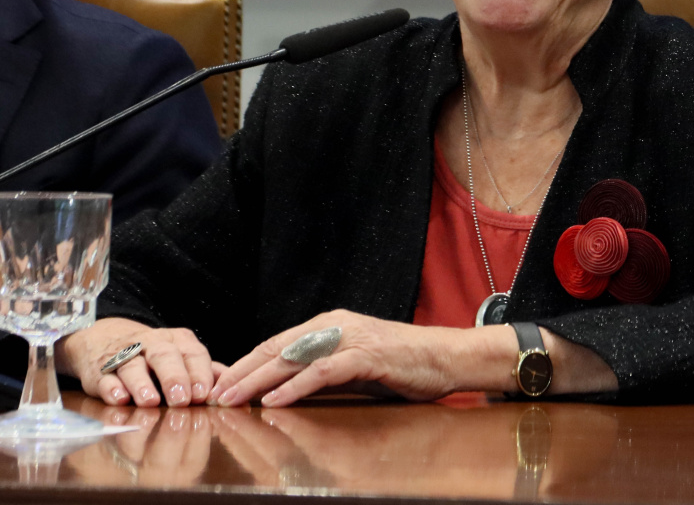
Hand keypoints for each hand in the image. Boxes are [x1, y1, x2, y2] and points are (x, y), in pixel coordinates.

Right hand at [60, 317, 220, 406]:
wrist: (103, 339)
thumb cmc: (155, 355)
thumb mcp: (182, 356)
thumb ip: (207, 371)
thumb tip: (236, 388)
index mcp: (178, 341)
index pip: (193, 353)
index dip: (199, 373)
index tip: (204, 394)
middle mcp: (152, 344)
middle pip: (164, 356)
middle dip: (174, 377)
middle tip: (181, 400)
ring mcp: (124, 356)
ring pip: (133, 366)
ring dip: (141, 384)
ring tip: (150, 402)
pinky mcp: (98, 370)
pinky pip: (104, 377)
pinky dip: (111, 388)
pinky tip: (118, 399)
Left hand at [210, 310, 464, 407]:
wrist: (447, 357)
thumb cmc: (403, 364)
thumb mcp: (354, 368)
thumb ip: (320, 374)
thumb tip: (282, 392)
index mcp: (329, 325)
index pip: (275, 344)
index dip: (244, 364)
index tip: (219, 385)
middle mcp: (335, 325)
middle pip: (276, 348)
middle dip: (240, 373)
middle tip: (212, 394)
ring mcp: (351, 338)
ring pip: (293, 358)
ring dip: (258, 381)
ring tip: (232, 399)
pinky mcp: (367, 355)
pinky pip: (322, 371)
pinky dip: (295, 387)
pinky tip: (274, 401)